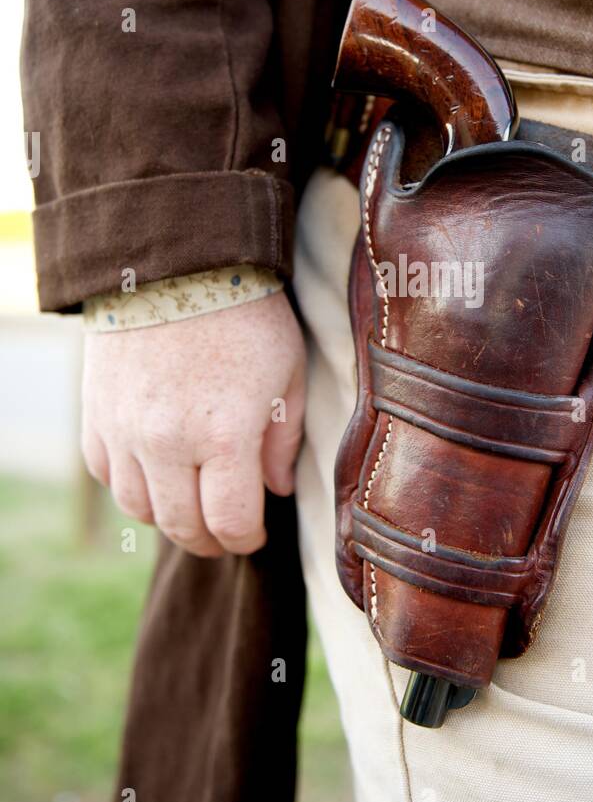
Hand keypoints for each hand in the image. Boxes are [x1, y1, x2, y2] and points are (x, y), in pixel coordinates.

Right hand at [81, 292, 305, 556]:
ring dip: (168, 515)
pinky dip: (131, 483)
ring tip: (192, 502)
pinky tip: (156, 470)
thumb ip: (284, 440)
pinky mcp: (95, 415)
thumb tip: (276, 490)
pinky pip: (107, 474)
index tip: (255, 533)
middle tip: (225, 531)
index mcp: (224, 436)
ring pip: (139, 509)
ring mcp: (124, 431)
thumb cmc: (246, 314)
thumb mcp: (287, 372)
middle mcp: (167, 442)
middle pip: (182, 527)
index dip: (246, 539)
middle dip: (209, 539)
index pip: (230, 524)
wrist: (176, 262)